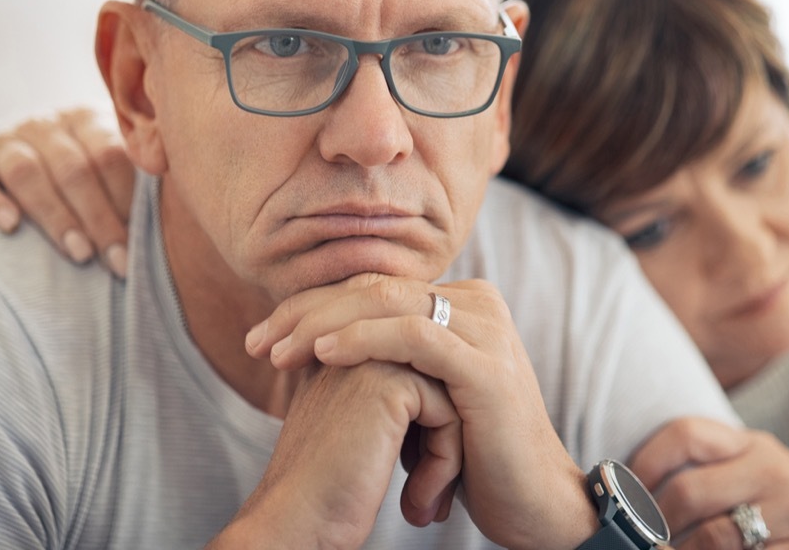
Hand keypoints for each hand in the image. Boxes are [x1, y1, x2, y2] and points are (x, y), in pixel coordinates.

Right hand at [0, 106, 134, 275]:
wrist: (33, 169)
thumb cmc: (93, 180)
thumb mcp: (118, 168)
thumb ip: (139, 176)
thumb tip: (180, 206)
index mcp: (87, 119)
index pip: (109, 154)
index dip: (127, 199)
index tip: (141, 242)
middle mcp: (45, 124)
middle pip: (73, 168)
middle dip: (98, 218)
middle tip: (116, 260)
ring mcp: (6, 141)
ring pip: (27, 172)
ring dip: (54, 216)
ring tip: (78, 253)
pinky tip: (10, 228)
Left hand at [245, 274, 599, 549]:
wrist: (532, 503)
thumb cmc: (472, 455)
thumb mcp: (423, 394)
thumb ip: (388, 358)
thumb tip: (316, 339)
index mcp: (462, 302)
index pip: (373, 285)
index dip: (312, 305)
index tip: (261, 337)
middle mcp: (478, 303)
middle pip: (375, 287)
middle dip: (306, 311)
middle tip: (256, 342)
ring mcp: (485, 330)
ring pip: (388, 302)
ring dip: (322, 324)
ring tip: (278, 353)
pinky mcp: (485, 365)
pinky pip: (413, 335)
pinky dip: (362, 339)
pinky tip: (324, 354)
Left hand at [627, 417, 788, 548]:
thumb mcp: (763, 476)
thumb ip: (714, 471)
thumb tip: (632, 488)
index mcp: (755, 446)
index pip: (684, 434)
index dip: (643, 463)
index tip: (623, 493)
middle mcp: (774, 473)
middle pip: (688, 493)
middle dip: (654, 525)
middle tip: (640, 544)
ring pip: (712, 538)